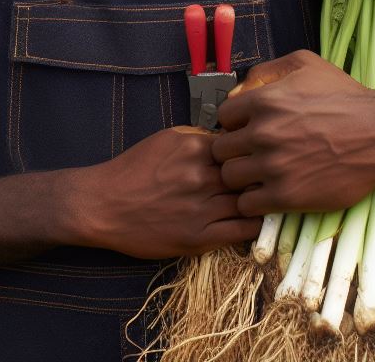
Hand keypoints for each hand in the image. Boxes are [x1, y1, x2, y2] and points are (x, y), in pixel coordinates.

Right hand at [83, 127, 260, 257]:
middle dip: (260, 175)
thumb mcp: (166, 138)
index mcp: (195, 148)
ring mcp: (201, 209)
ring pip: (249, 202)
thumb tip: (229, 138)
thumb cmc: (134, 169)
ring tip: (269, 197)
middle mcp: (201, 177)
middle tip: (271, 176)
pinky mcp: (198, 238)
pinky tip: (257, 218)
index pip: (240, 147)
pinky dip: (254, 224)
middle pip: (248, 174)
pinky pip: (241, 231)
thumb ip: (200, 136)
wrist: (103, 205)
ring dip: (261, 199)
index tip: (257, 155)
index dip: (251, 152)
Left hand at [212, 50, 374, 215]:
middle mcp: (264, 133)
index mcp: (264, 101)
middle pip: (221, 150)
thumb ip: (266, 70)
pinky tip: (269, 192)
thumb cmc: (344, 96)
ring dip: (241, 177)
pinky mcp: (287, 196)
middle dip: (233, 151)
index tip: (248, 130)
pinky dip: (253, 201)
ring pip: (229, 178)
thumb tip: (239, 90)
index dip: (234, 124)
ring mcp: (274, 166)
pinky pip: (247, 204)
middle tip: (251, 154)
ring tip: (259, 175)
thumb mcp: (305, 64)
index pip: (223, 117)